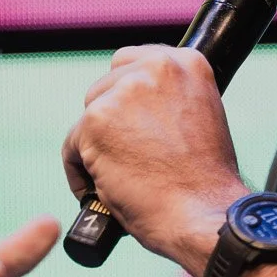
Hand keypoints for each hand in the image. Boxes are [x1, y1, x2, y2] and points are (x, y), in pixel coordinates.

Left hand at [63, 46, 246, 273]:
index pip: (132, 62)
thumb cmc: (204, 183)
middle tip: (128, 157)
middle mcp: (155, 68)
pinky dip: (81, 172)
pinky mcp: (95, 121)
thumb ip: (168, 100)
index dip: (126, 96)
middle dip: (110, 121)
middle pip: (105, 86)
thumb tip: (134, 109)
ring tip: (120, 177)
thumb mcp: (200, 119)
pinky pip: (72, 146)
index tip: (129, 123)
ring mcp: (123, 93)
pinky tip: (103, 189)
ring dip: (96, 145)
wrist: (202, 215)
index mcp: (186, 64)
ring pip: (88, 117)